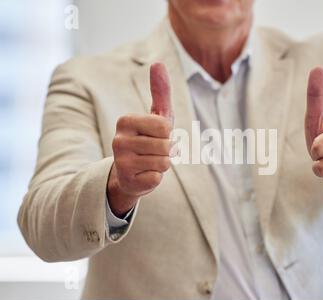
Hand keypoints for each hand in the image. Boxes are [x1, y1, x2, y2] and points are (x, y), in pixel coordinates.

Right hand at [107, 63, 173, 215]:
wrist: (131, 173)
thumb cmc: (149, 139)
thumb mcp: (157, 116)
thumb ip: (160, 91)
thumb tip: (158, 63)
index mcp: (125, 121)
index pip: (165, 127)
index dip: (169, 134)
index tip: (159, 137)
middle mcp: (118, 140)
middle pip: (166, 145)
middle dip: (168, 151)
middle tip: (155, 152)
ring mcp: (121, 162)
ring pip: (163, 162)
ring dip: (164, 164)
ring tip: (151, 162)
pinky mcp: (127, 180)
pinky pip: (157, 178)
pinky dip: (157, 178)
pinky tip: (145, 175)